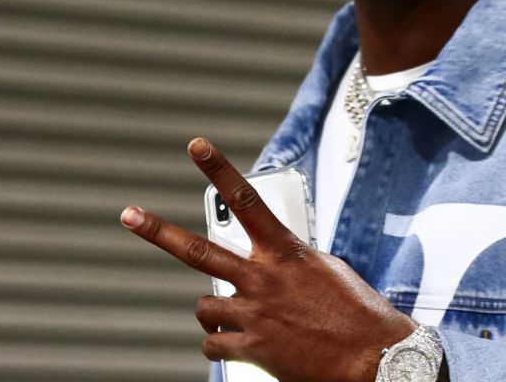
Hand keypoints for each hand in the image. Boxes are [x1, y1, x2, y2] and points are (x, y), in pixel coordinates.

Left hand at [121, 137, 416, 381]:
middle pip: (198, 250)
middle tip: (130, 215)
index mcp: (285, 253)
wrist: (375, 361)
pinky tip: (241, 344)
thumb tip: (270, 264)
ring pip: (204, 306)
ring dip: (214, 313)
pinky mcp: (252, 348)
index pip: (246, 200)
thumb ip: (288, 261)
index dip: (218, 170)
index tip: (196, 146)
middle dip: (158, 231)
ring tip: (238, 318)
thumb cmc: (358, 315)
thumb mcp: (326, 271)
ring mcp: (254, 314)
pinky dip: (221, 345)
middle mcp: (263, 279)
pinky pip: (214, 345)